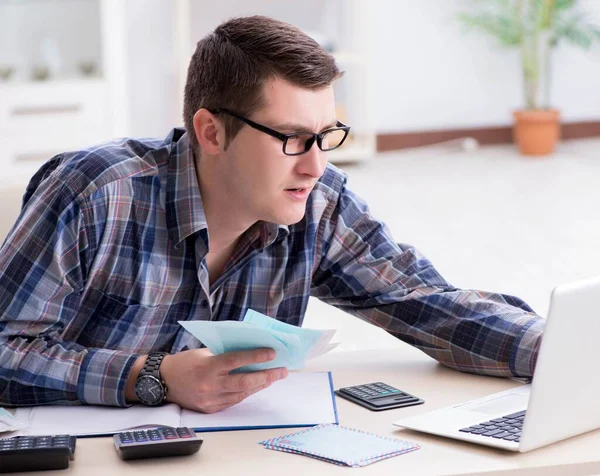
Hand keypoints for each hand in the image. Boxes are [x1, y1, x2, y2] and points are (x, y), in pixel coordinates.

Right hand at [159, 348, 287, 412]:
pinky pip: (234, 401)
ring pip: (242, 394)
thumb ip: (225, 354)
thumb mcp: (204, 352)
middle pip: (244, 382)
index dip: (256, 357)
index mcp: (208, 366)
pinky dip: (247, 393)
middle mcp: (210, 385)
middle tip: (282, 370)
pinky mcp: (210, 409)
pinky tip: (257, 386)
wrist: (162, 381)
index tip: (272, 353)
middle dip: (267, 376)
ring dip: (260, 385)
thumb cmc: (185, 362)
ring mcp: (210, 399)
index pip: (237, 361)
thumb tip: (250, 353)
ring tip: (274, 377)